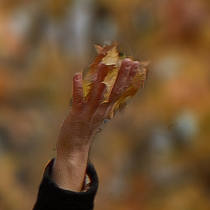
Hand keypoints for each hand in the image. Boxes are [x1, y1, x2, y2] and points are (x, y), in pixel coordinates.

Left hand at [50, 48, 146, 192]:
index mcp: (106, 109)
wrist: (74, 149)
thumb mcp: (96, 115)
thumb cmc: (83, 130)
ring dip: (101, 78)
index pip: (120, 91)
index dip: (128, 77)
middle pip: (114, 91)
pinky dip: (77, 87)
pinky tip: (77, 75)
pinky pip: (78, 100)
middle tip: (128, 61)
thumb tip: (105, 87)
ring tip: (105, 64)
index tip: (135, 64)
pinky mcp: (76, 115)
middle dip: (122, 75)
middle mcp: (101, 110)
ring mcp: (89, 113)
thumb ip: (101, 102)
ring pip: (97, 94)